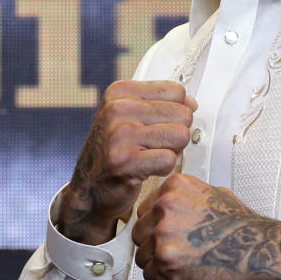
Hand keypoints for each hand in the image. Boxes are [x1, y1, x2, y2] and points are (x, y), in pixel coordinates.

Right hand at [56, 80, 196, 244]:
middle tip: (153, 145)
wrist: (89, 188)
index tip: (157, 125)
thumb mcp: (127, 116)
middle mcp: (117, 109)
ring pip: (180, 135)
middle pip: (182, 114)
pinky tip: (145, 169)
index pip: (176, 91)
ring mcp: (120, 134)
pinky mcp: (126, 161)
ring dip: (171, 151)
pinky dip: (163, 168)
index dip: (175, 112)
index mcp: (119, 92)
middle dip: (175, 133)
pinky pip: (170, 159)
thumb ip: (159, 104)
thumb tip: (191, 103)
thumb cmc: (112, 152)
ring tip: (150, 155)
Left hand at [132, 173, 280, 279]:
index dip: (155, 226)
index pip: (145, 210)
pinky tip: (182, 275)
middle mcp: (164, 207)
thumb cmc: (241, 225)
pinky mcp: (167, 261)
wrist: (260, 248)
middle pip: (139, 233)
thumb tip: (168, 204)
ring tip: (182, 265)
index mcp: (174, 187)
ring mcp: (164, 234)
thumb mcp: (213, 193)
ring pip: (141, 256)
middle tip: (176, 253)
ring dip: (157, 264)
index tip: (169, 234)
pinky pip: (149, 275)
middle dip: (153, 245)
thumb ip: (185, 197)